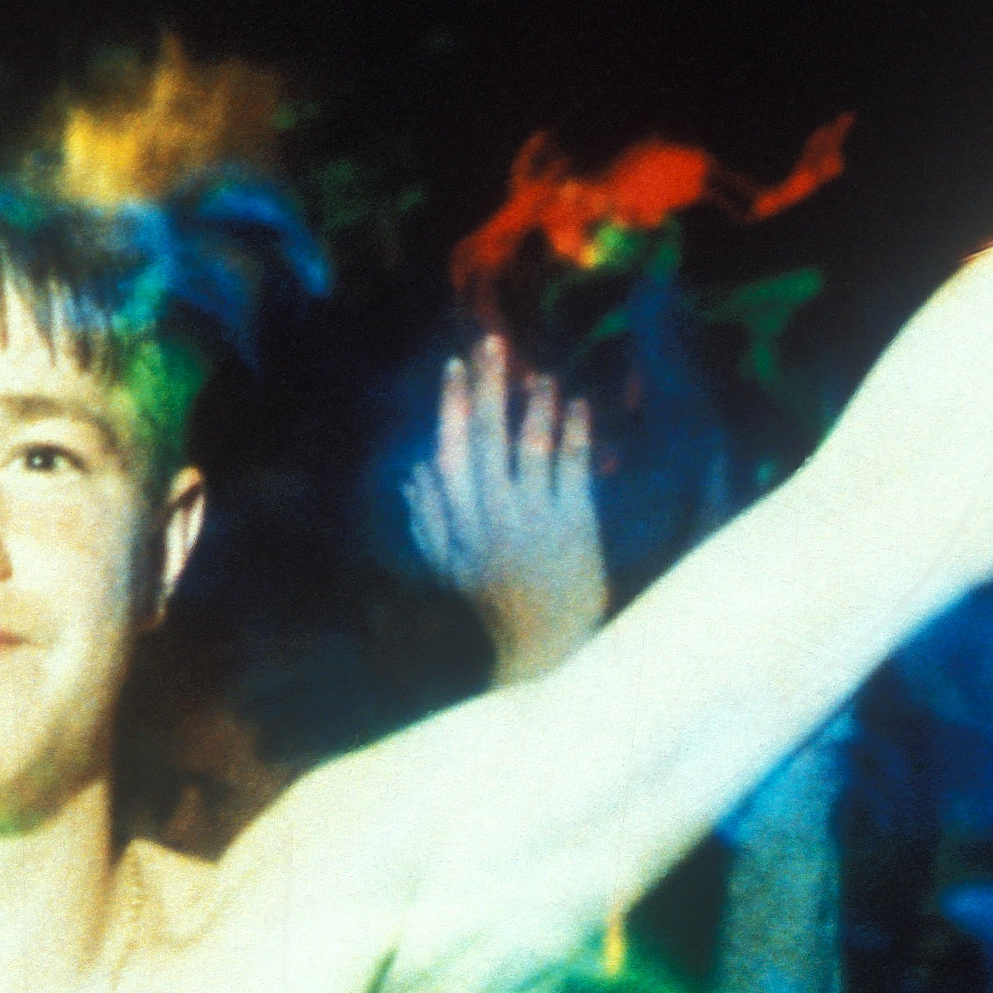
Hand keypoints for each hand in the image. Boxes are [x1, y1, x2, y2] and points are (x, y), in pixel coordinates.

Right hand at [403, 339, 607, 684]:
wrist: (544, 648)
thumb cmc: (492, 608)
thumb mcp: (447, 569)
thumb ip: (428, 520)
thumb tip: (414, 473)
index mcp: (459, 520)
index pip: (448, 449)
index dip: (451, 405)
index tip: (456, 366)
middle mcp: (492, 512)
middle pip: (488, 435)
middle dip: (490, 384)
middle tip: (495, 343)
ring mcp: (535, 517)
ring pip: (532, 444)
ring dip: (536, 403)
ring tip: (541, 374)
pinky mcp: (576, 525)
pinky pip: (574, 467)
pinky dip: (575, 432)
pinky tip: (577, 405)